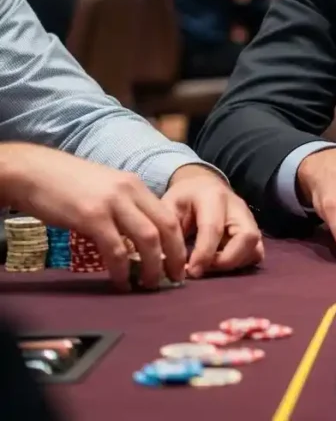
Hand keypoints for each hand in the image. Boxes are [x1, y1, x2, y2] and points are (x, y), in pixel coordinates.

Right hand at [0, 143, 185, 291]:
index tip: (179, 263)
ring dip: (153, 266)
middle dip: (175, 256)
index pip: (169, 215)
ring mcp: (112, 203)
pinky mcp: (92, 217)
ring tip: (150, 285)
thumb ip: (124, 208)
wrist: (34, 172)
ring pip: (148, 239)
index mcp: (136, 185)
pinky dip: (121, 270)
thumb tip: (136, 238)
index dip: (178, 242)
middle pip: (167, 227)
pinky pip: (115, 249)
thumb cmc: (67, 184)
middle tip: (174, 279)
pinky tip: (120, 283)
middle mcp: (130, 192)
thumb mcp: (106, 188)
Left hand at [162, 165, 263, 277]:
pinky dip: (241, 263)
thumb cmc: (183, 199)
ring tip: (210, 267)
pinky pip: (256, 252)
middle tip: (205, 270)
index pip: (214, 228)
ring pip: (255, 247)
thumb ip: (168, 231)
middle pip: (247, 237)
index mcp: (213, 197)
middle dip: (227, 260)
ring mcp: (249, 219)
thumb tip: (164, 262)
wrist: (202, 186)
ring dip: (235, 263)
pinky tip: (220, 263)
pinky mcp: (253, 230)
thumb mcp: (168, 207)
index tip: (192, 272)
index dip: (204, 254)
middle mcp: (238, 207)